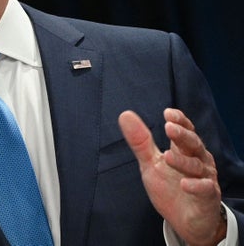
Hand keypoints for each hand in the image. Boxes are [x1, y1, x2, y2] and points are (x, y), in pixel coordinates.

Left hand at [119, 108, 225, 245]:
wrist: (185, 221)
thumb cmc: (169, 187)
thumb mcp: (150, 163)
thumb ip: (140, 142)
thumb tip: (125, 115)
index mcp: (184, 150)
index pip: (185, 130)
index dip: (179, 121)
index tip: (168, 113)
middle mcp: (197, 160)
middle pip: (193, 144)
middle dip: (182, 135)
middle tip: (169, 127)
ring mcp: (205, 178)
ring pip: (196, 166)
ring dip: (183, 161)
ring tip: (167, 156)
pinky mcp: (208, 197)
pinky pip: (205, 189)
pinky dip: (196, 186)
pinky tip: (185, 184)